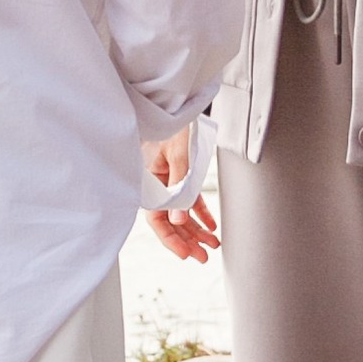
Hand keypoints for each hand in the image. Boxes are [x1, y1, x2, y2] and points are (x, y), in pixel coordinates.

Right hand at [144, 128, 220, 264]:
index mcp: (150, 183)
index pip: (158, 220)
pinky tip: (211, 226)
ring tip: (212, 244)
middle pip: (171, 221)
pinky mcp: (180, 176)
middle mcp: (158, 187)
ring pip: (182, 214)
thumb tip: (179, 219)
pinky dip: (200, 213)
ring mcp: (169, 182)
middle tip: (204, 257)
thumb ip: (179, 189)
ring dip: (196, 230)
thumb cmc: (172, 126)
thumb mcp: (178, 156)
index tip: (187, 254)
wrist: (176, 104)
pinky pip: (189, 201)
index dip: (172, 240)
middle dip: (188, 240)